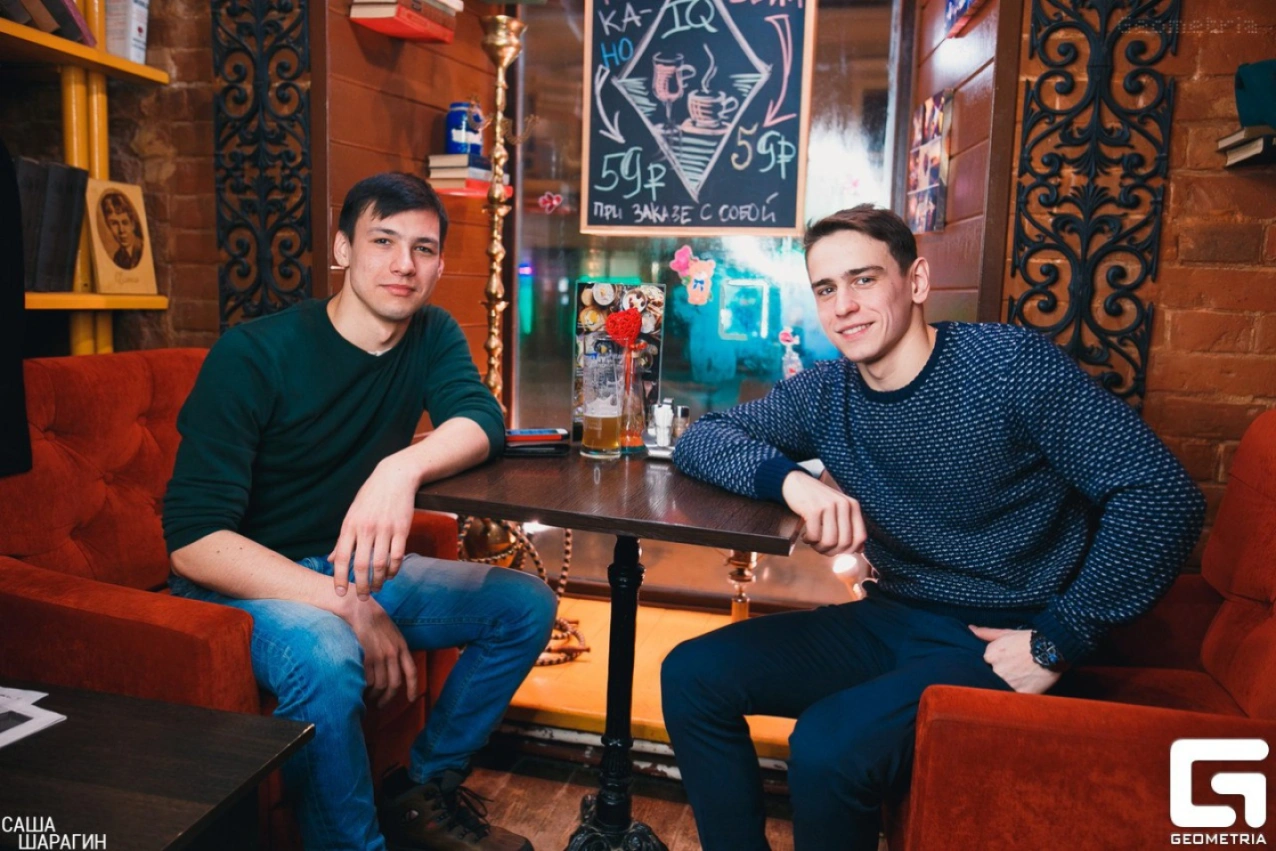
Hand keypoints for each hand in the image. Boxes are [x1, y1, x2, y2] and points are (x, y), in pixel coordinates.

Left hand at [329, 458, 418, 599]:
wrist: (395, 477)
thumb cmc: (370, 497)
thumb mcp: (352, 515)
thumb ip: (342, 539)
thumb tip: (330, 559)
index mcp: (350, 526)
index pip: (341, 557)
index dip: (339, 578)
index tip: (340, 593)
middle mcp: (366, 529)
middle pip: (361, 565)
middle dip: (361, 586)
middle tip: (362, 598)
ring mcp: (385, 529)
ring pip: (380, 564)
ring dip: (379, 581)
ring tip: (377, 588)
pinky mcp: (402, 529)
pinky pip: (397, 556)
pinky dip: (394, 569)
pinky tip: (391, 575)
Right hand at [343, 596, 417, 708]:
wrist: (359, 608)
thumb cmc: (372, 618)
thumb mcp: (391, 631)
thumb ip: (394, 647)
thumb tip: (393, 664)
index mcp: (401, 646)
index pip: (411, 672)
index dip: (412, 688)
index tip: (411, 699)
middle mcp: (393, 653)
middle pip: (395, 684)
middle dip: (388, 698)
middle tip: (380, 705)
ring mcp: (380, 656)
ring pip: (380, 685)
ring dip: (374, 696)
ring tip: (368, 699)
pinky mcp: (366, 657)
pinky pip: (368, 680)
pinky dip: (364, 689)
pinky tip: (360, 690)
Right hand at [781, 470, 865, 556]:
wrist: (796, 483)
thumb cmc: (818, 501)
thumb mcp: (838, 509)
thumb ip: (850, 527)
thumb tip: (860, 550)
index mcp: (853, 505)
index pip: (861, 537)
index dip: (849, 550)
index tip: (837, 549)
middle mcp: (844, 504)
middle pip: (845, 543)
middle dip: (832, 551)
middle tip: (821, 548)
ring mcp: (829, 506)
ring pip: (830, 542)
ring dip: (819, 548)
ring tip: (813, 543)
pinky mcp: (813, 509)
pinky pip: (814, 536)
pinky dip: (809, 540)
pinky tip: (805, 536)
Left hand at [968, 627, 1060, 693]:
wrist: (1053, 648)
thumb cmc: (1029, 639)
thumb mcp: (1006, 633)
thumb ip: (986, 633)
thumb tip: (970, 629)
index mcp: (990, 655)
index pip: (984, 665)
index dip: (993, 665)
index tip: (1003, 664)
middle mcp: (996, 669)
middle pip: (992, 677)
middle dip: (1000, 676)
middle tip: (1013, 672)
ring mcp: (1008, 682)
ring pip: (1001, 688)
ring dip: (1007, 686)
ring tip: (1019, 681)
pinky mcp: (1021, 693)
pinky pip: (1014, 699)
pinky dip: (1016, 697)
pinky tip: (1022, 691)